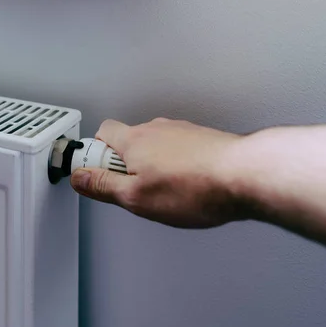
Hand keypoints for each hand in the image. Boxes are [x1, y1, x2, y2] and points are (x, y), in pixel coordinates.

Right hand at [70, 118, 248, 228]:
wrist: (246, 175)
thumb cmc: (195, 186)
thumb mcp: (137, 197)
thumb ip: (103, 186)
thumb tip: (79, 178)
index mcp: (134, 140)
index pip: (102, 133)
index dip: (94, 154)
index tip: (96, 175)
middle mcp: (157, 129)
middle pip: (128, 140)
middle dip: (125, 164)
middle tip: (133, 190)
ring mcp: (182, 132)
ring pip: (155, 146)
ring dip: (152, 165)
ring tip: (164, 192)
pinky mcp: (202, 139)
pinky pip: (178, 150)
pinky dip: (175, 165)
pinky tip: (186, 186)